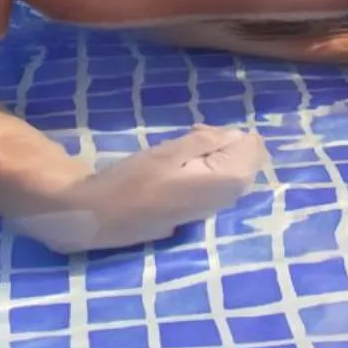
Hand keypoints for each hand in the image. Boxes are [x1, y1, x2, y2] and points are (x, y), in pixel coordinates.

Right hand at [15, 126, 267, 251]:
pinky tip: (180, 167)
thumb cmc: (129, 180)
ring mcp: (201, 216)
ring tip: (188, 144)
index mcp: (217, 186)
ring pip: (228, 183)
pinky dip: (205, 175)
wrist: (95, 216)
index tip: (212, 127)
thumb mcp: (167, 153)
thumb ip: (204, 143)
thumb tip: (235, 135)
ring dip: (217, 160)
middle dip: (229, 147)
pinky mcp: (186, 220)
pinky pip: (211, 193)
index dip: (240, 137)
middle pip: (244, 170)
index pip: (252, 155)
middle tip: (198, 131)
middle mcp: (216, 206)